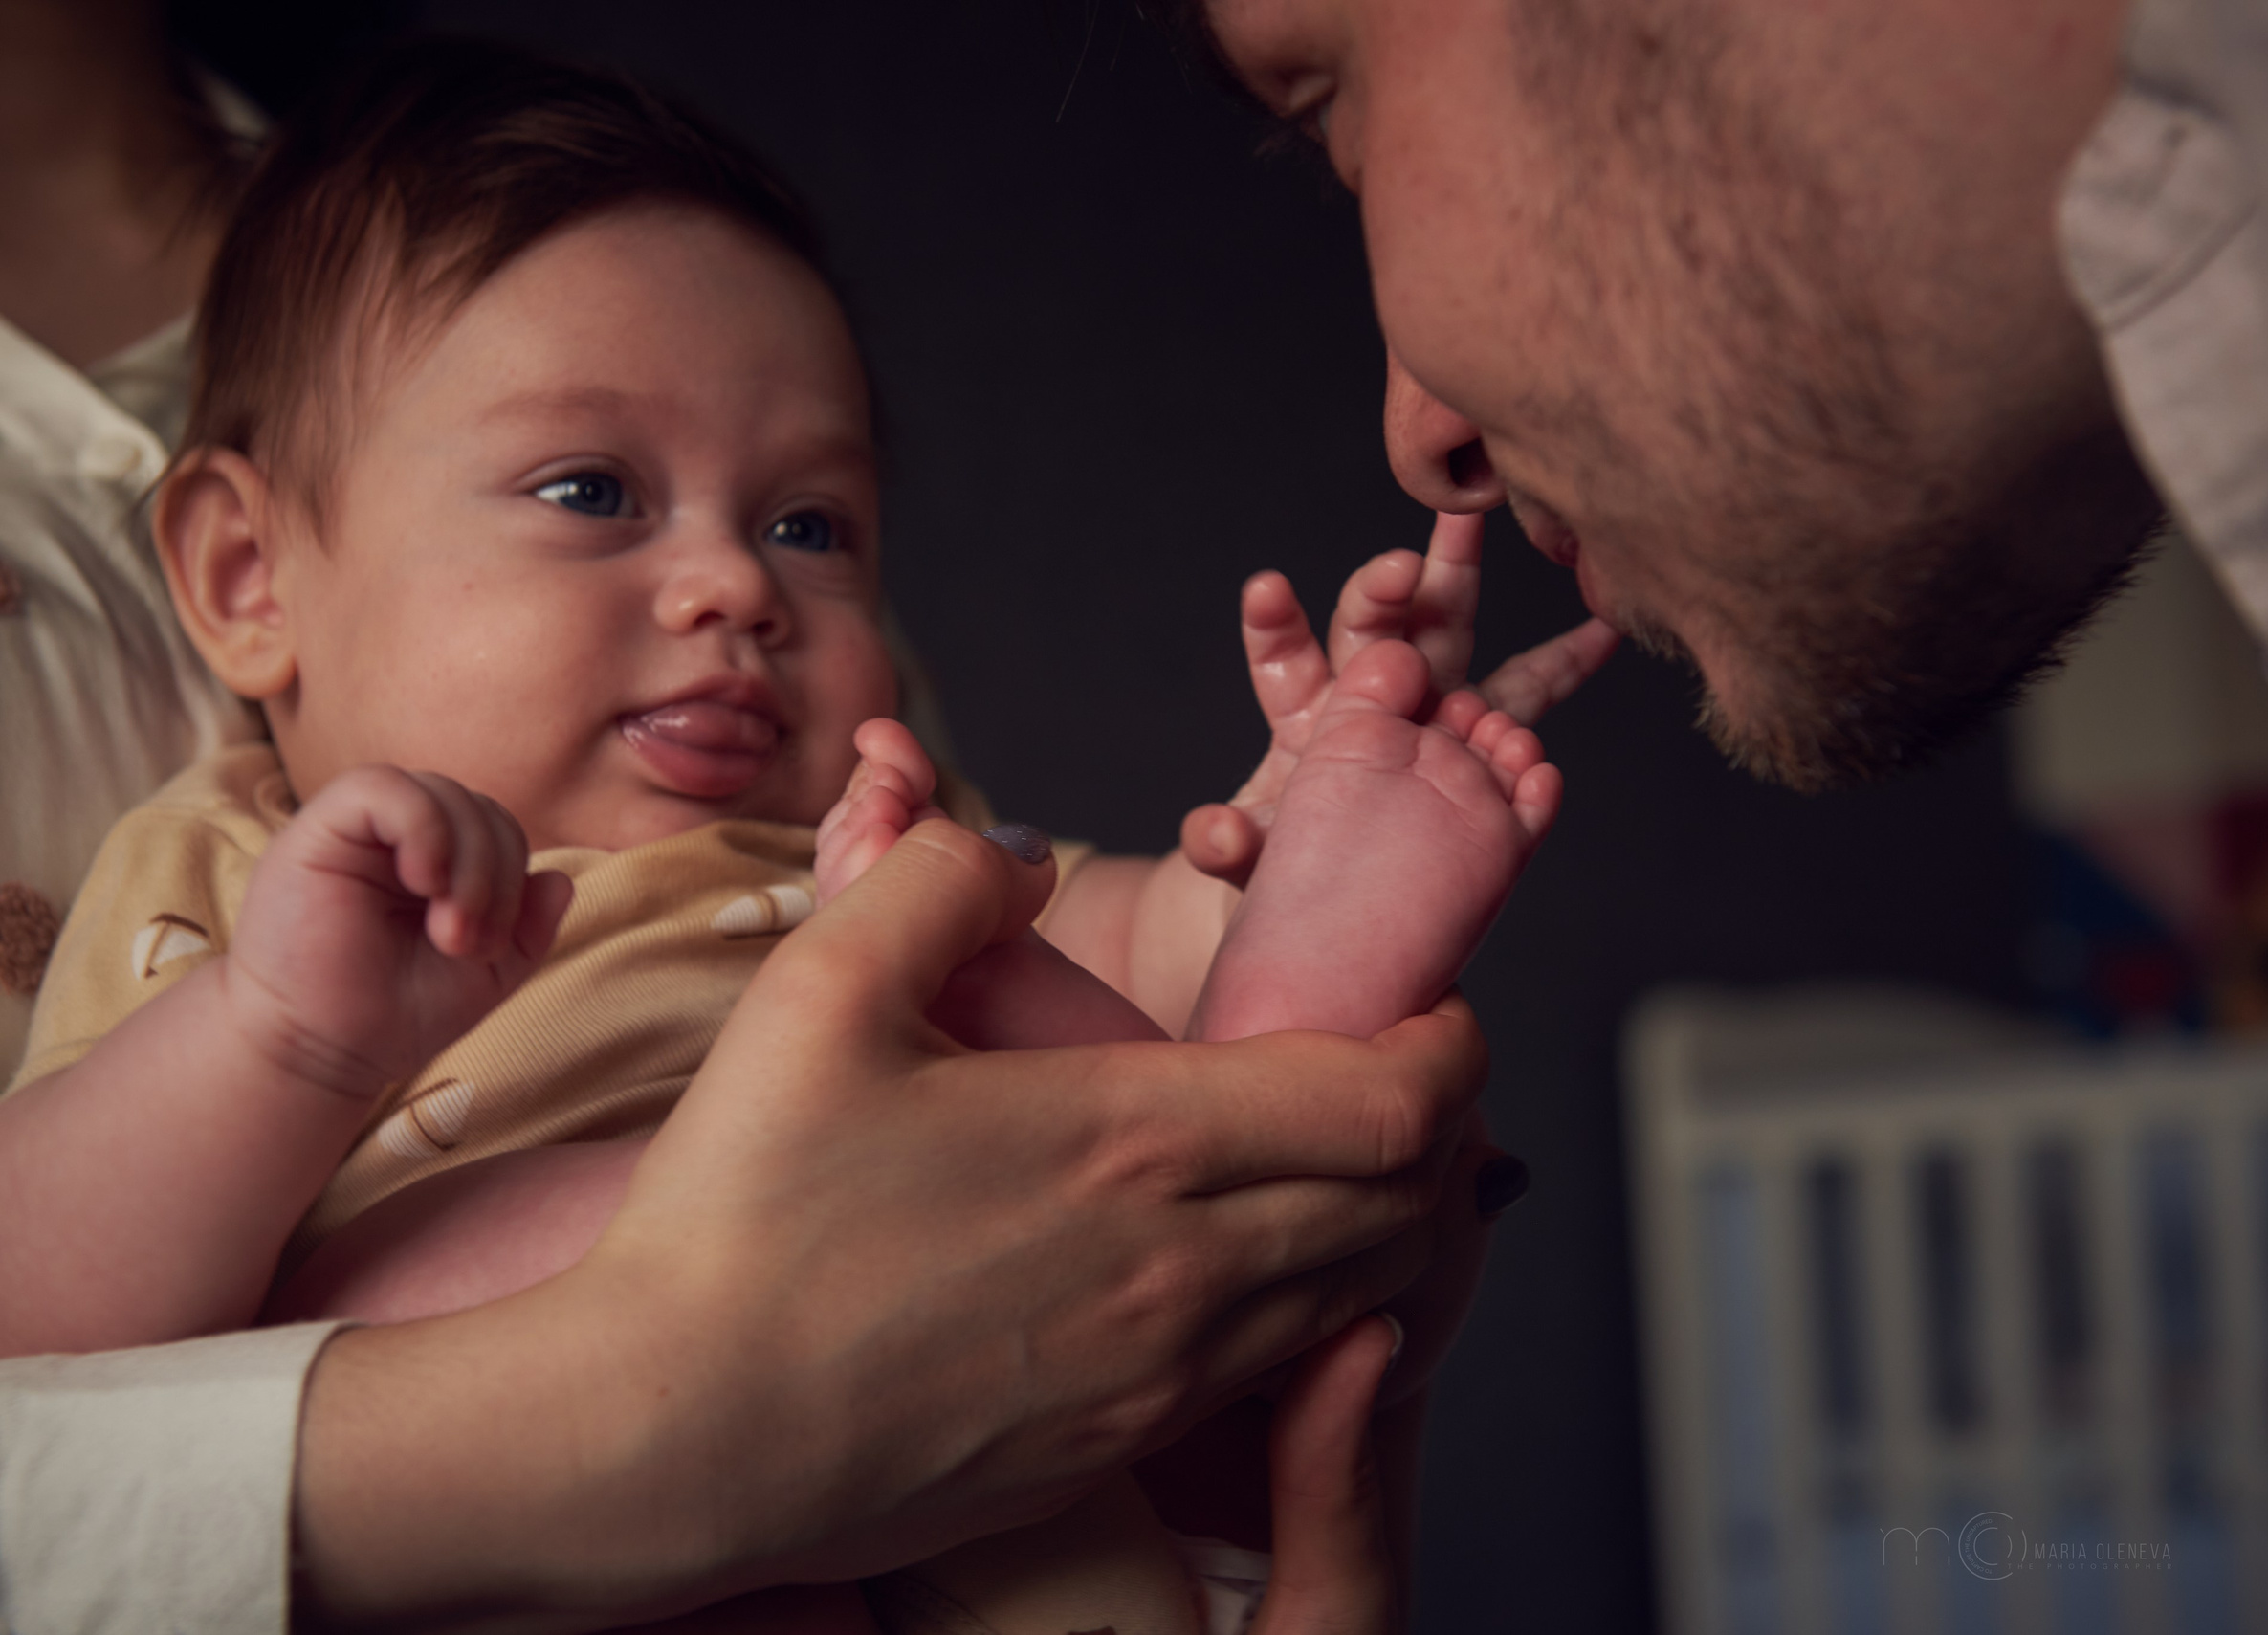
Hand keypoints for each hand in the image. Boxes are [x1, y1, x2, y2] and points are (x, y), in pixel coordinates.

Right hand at [230, 766, 570, 1096]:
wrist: (318, 1052)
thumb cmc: (395, 1015)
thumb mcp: (486, 973)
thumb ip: (528, 928)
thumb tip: (560, 878)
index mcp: (434, 863)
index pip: (497, 829)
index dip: (513, 878)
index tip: (490, 948)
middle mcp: (395, 839)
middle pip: (475, 806)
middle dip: (494, 873)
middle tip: (464, 942)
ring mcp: (356, 831)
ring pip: (437, 791)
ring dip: (466, 859)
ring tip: (447, 928)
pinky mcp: (316, 829)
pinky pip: (381, 787)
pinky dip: (422, 827)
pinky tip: (422, 881)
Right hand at [292, 818, 1486, 1629]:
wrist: (672, 1441)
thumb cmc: (735, 1219)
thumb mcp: (819, 989)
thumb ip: (941, 881)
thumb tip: (1019, 852)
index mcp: (1139, 1140)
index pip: (1393, 1101)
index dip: (1448, 1047)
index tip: (1435, 1010)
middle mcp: (1186, 1267)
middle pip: (1411, 1203)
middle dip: (1441, 1129)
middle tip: (1409, 1076)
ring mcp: (1161, 1373)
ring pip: (1364, 1296)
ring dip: (1394, 1222)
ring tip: (1352, 1163)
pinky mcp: (1120, 1447)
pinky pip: (1285, 1374)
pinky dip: (1326, 1308)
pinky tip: (1261, 1270)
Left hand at [1184, 512, 1614, 885]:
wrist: (1342, 894)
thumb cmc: (1288, 861)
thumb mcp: (1253, 857)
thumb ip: (1231, 845)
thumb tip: (1208, 833)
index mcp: (1306, 711)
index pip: (1284, 654)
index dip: (1275, 622)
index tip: (1266, 589)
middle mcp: (1367, 692)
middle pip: (1373, 623)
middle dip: (1385, 588)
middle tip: (1400, 566)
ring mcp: (1428, 707)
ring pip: (1447, 631)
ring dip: (1458, 575)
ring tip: (1479, 514)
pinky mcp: (1480, 738)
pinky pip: (1526, 697)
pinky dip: (1566, 663)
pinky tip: (1604, 628)